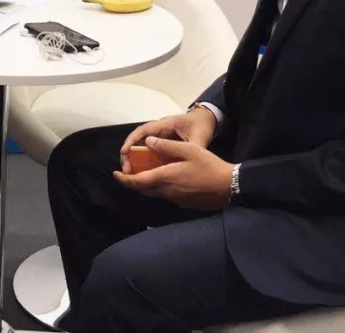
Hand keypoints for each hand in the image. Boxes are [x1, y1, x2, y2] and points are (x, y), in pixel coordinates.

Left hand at [114, 137, 234, 210]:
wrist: (229, 187)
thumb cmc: (209, 166)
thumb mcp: (189, 149)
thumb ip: (167, 146)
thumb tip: (147, 142)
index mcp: (166, 177)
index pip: (138, 181)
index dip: (124, 179)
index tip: (115, 174)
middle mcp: (167, 191)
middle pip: (143, 190)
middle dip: (131, 183)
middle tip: (125, 174)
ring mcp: (176, 199)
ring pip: (154, 193)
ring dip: (144, 185)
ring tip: (142, 174)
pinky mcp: (184, 203)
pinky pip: (165, 195)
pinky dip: (157, 187)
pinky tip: (164, 178)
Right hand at [119, 108, 216, 172]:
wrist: (207, 119)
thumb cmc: (201, 124)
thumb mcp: (199, 136)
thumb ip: (192, 147)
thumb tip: (184, 161)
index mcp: (165, 125)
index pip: (144, 131)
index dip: (132, 141)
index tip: (124, 152)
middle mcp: (159, 130)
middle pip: (138, 140)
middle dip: (129, 154)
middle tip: (127, 170)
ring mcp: (160, 138)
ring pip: (142, 147)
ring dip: (135, 160)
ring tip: (132, 175)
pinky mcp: (163, 145)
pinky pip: (150, 153)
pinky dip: (144, 162)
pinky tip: (144, 174)